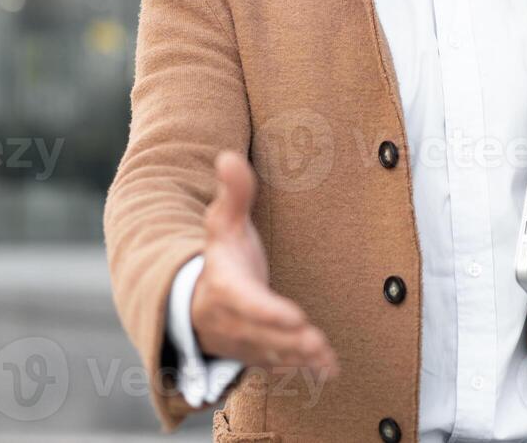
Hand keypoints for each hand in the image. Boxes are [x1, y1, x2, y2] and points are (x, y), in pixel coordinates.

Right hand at [191, 151, 339, 381]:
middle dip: (289, 341)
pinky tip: (329, 370)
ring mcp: (245, 343)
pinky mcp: (258, 356)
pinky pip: (279, 368)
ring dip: (298, 358)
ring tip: (326, 358)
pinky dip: (303, 370)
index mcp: (224, 287)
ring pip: (273, 356)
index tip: (295, 315)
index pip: (247, 302)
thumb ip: (234, 193)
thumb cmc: (221, 257)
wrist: (198, 301)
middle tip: (317, 342)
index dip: (269, 312)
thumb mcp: (223, 223)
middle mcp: (232, 321)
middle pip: (263, 335)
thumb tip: (228, 156)